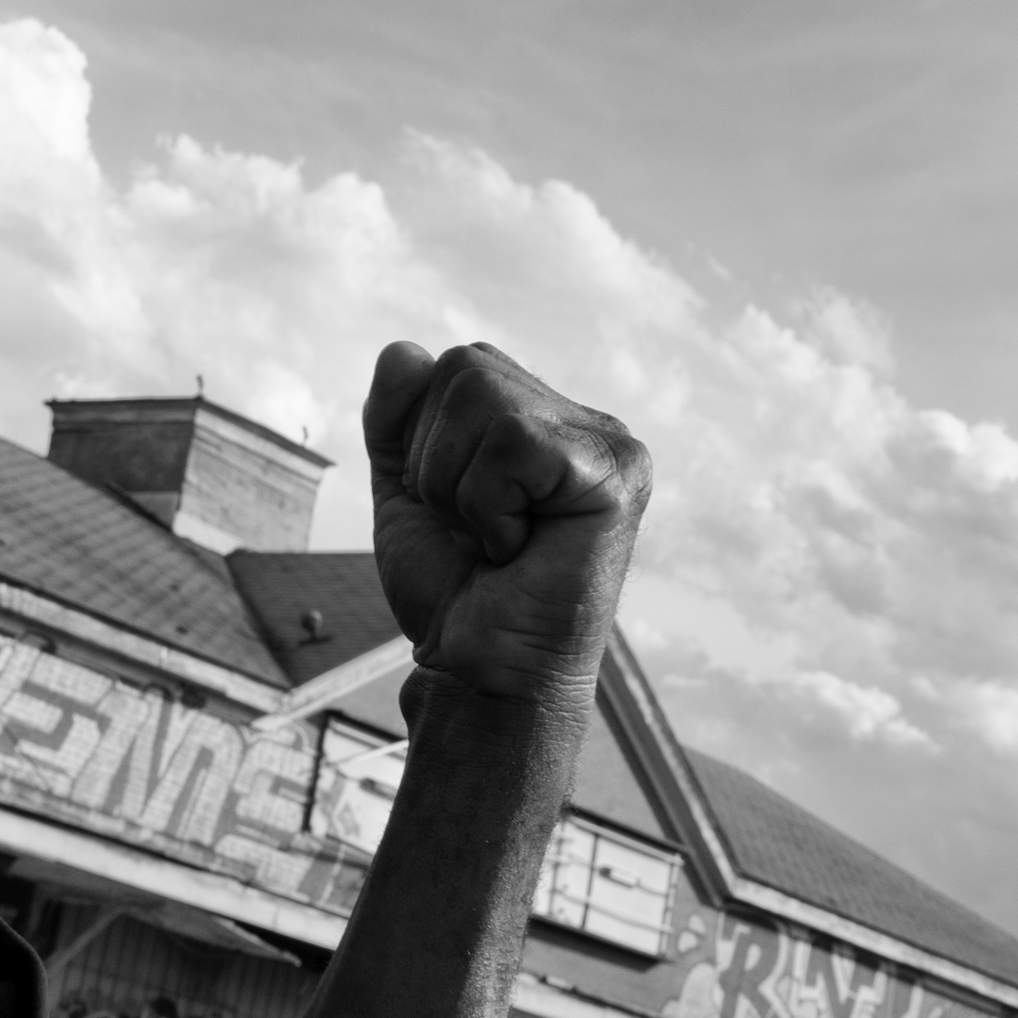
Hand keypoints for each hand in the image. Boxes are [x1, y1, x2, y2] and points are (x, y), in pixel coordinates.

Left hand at [363, 340, 648, 711]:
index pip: (450, 365)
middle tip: (474, 527)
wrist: (477, 666)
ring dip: (459, 488)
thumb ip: (397, 416)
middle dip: (435, 460)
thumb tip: (404, 350)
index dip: (419, 437)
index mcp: (541, 415)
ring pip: (485, 401)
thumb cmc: (453, 585)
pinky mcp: (620, 474)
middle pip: (464, 367)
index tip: (450, 507)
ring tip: (497, 538)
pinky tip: (518, 547)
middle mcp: (584, 420)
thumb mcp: (406, 485)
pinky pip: (515, 444)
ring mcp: (609, 444)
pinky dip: (489, 504)